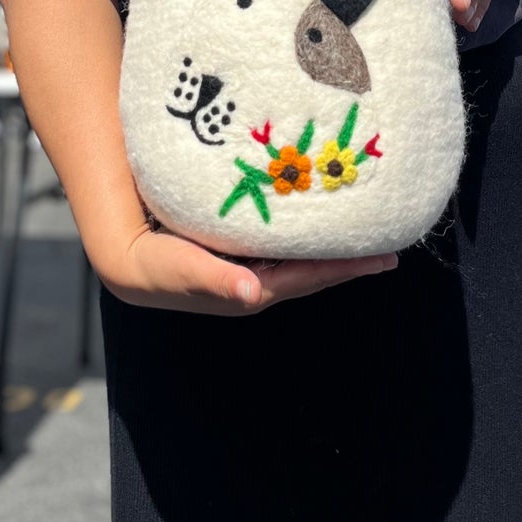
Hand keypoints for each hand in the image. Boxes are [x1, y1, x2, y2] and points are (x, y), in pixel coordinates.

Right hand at [89, 221, 396, 316]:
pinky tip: (319, 227)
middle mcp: (260, 285)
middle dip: (350, 262)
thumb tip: (252, 294)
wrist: (129, 262)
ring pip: (304, 262)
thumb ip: (217, 279)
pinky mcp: (242, 259)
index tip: (384, 259)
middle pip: (316, 272)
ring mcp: (252, 273)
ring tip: (365, 237)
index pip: (312, 278)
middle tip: (391, 248)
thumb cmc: (158, 266)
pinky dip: (308, 240)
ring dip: (333, 252)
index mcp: (255, 290)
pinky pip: (286, 250)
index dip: (347, 268)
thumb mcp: (185, 269)